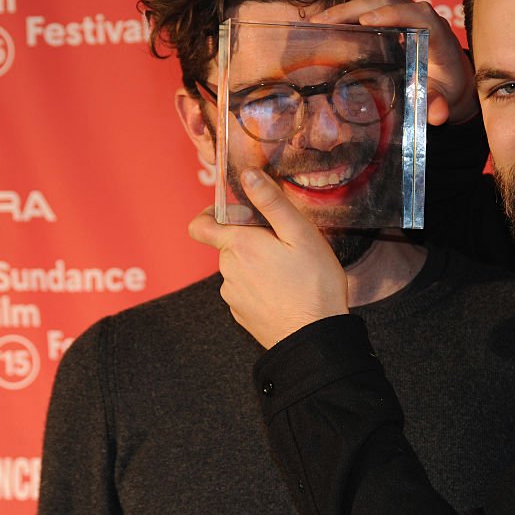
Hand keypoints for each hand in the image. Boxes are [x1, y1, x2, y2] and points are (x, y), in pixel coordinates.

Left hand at [189, 168, 348, 347]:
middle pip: (228, 246)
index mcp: (239, 246)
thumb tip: (249, 175)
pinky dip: (261, 287)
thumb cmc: (313, 285)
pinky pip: (245, 291)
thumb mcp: (301, 235)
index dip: (212, 214)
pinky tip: (286, 292)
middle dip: (251, 240)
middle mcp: (227, 271)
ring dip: (257, 265)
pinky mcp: (242, 315)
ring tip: (290, 272)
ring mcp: (233, 296)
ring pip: (238, 269)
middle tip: (284, 245)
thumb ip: (272, 203)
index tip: (235, 213)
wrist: (314, 339)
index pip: (200, 226)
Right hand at [309, 0, 477, 124]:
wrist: (456, 77)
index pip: (415, 16)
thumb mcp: (446, 100)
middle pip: (387, 1)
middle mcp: (423, 15)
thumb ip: (440, 105)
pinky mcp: (400, 7)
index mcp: (436, 34)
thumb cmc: (449, 89)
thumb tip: (436, 113)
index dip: (393, 16)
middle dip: (353, 8)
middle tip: (322, 21)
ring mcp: (409, 8)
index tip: (368, 22)